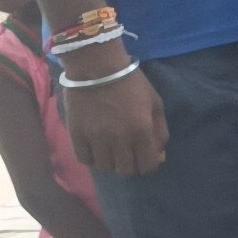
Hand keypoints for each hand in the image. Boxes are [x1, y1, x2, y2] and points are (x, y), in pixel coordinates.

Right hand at [61, 60, 167, 178]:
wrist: (96, 66)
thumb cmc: (131, 83)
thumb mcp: (155, 103)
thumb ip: (160, 131)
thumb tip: (160, 155)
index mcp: (141, 132)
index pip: (147, 167)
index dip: (149, 166)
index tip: (145, 157)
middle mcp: (119, 140)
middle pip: (125, 171)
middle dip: (130, 165)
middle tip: (128, 153)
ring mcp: (96, 138)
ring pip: (105, 167)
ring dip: (110, 161)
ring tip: (111, 148)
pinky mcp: (77, 134)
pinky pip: (84, 159)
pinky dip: (92, 157)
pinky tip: (95, 147)